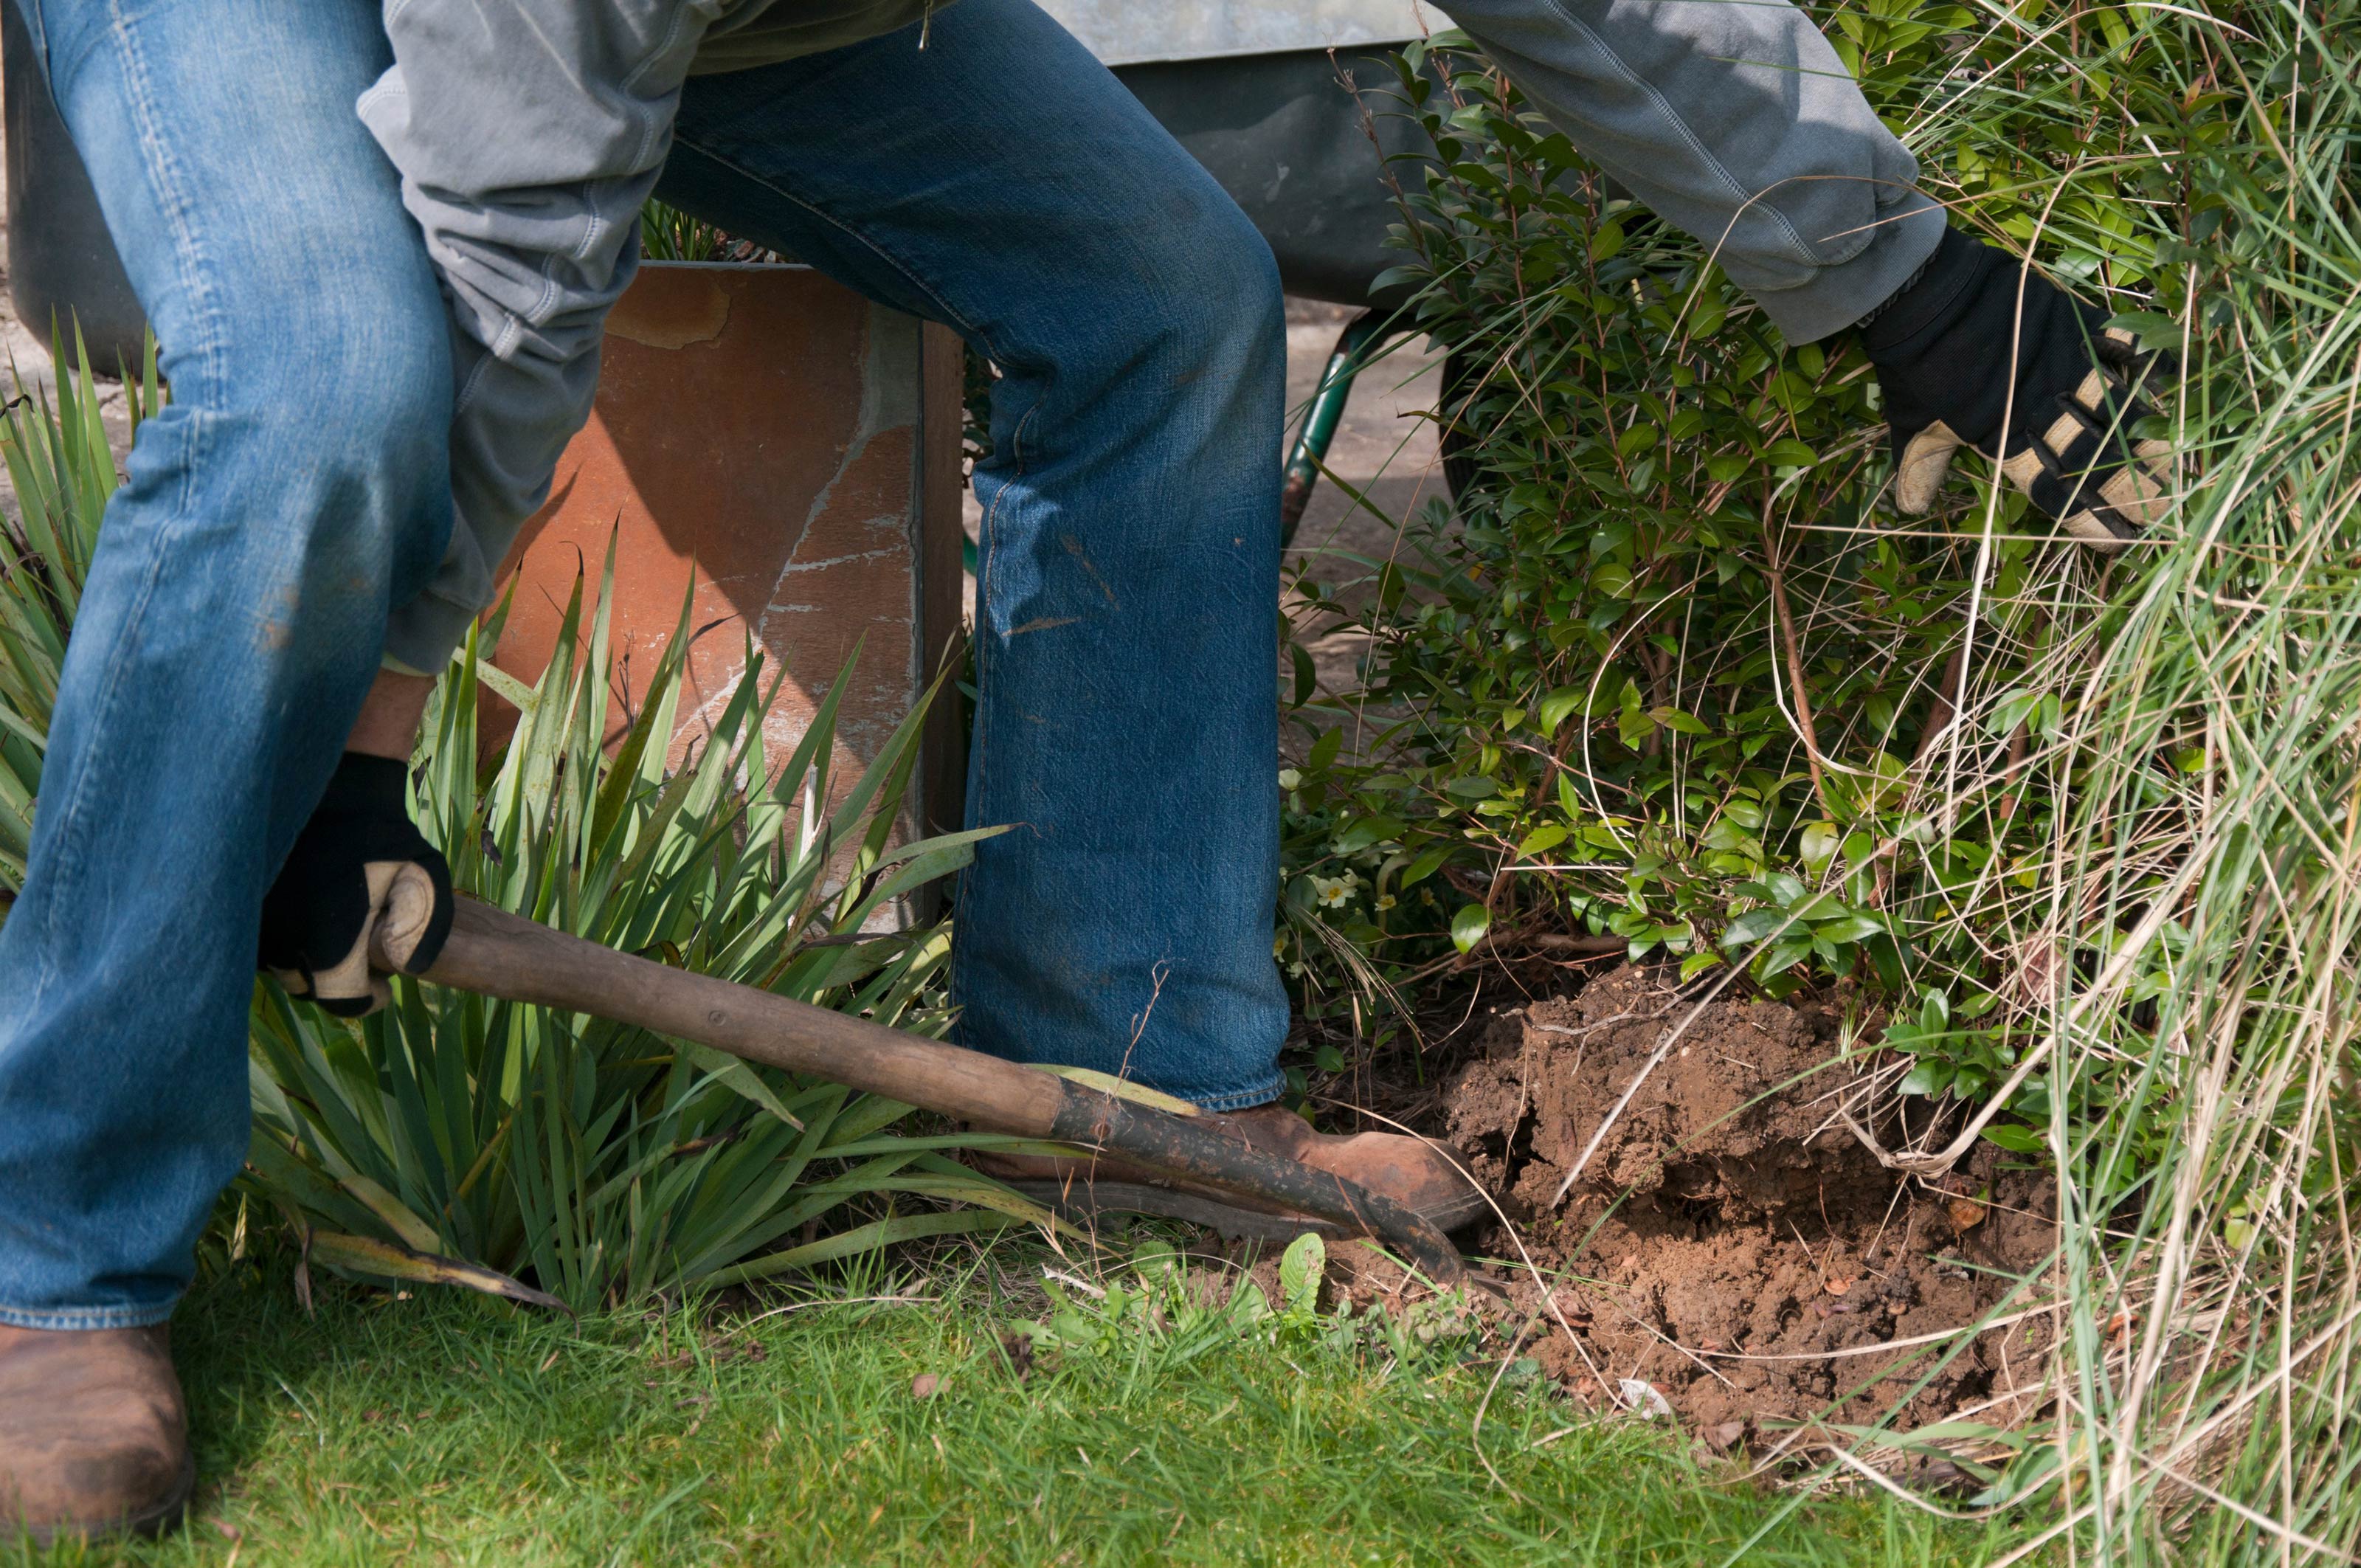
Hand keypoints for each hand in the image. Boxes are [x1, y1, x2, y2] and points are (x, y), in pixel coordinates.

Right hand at [258, 753, 452, 1015]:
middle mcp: (284, 942)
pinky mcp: (242, 905)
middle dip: (337, 980)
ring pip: (280, 966)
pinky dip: (284, 938)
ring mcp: (256, 924)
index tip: (382, 985)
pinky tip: (310, 915)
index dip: (367, 998)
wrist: (332, 789)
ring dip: (308, 961)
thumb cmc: (384, 836)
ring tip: (336, 933)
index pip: (341, 1002)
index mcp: (329, 945)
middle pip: (308, 987)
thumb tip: (407, 970)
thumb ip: (423, 931)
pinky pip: (260, 940)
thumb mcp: (424, 879)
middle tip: (362, 956)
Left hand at [1861, 227, 2173, 547]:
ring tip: (2177, 467)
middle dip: (2135, 493)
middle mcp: (2044, 409)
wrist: (1922, 292)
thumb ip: (1921, 466)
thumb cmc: (1914, 365)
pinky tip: (2170, 382)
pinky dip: (2147, 363)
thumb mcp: (1911, 423)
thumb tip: (1909, 508)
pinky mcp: (2076, 322)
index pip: (2058, 495)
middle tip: (2162, 514)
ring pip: (2122, 410)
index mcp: (2004, 442)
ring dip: (2152, 441)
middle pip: (2100, 462)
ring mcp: (2065, 364)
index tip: (2118, 542)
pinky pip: (2124, 346)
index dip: (2090, 522)